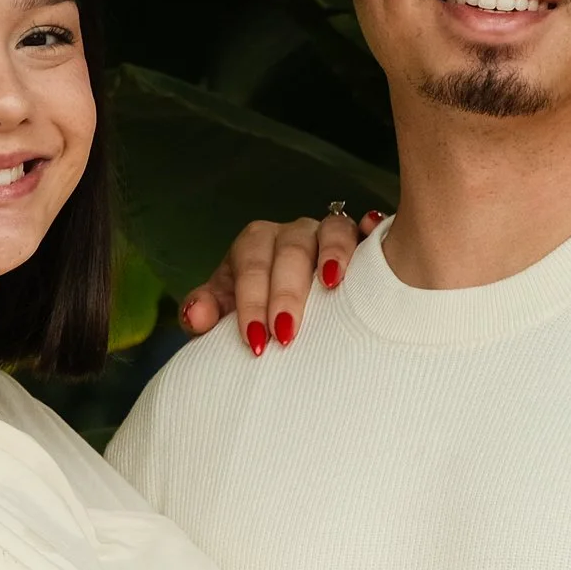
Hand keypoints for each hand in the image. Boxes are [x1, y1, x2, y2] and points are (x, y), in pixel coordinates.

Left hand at [179, 207, 383, 353]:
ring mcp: (327, 236)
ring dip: (333, 254)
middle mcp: (291, 235)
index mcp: (255, 245)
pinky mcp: (360, 245)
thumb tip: (196, 315)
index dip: (251, 301)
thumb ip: (205, 313)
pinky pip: (367, 230)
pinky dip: (371, 229)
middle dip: (286, 292)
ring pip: (332, 231)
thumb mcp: (226, 314)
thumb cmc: (256, 313)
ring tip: (332, 283)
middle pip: (290, 250)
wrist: (285, 313)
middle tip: (286, 334)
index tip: (255, 340)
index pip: (251, 265)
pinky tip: (374, 231)